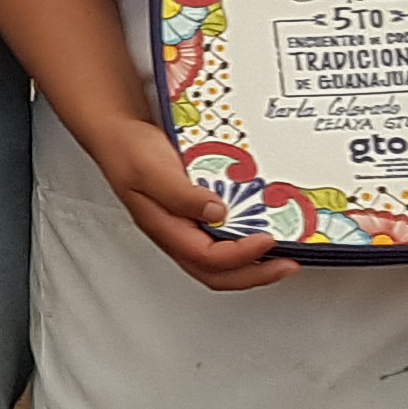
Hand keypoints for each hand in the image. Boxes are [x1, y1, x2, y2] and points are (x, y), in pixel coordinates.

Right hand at [81, 114, 298, 291]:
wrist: (119, 133)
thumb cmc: (128, 150)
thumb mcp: (150, 169)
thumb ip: (180, 194)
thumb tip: (215, 212)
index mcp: (165, 228)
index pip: (207, 257)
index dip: (241, 254)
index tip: (268, 239)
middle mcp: (177, 234)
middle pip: (216, 273)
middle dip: (255, 275)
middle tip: (288, 265)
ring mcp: (186, 227)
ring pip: (220, 264)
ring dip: (253, 266)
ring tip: (282, 257)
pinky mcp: (194, 216)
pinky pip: (222, 242)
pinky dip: (246, 246)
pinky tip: (262, 232)